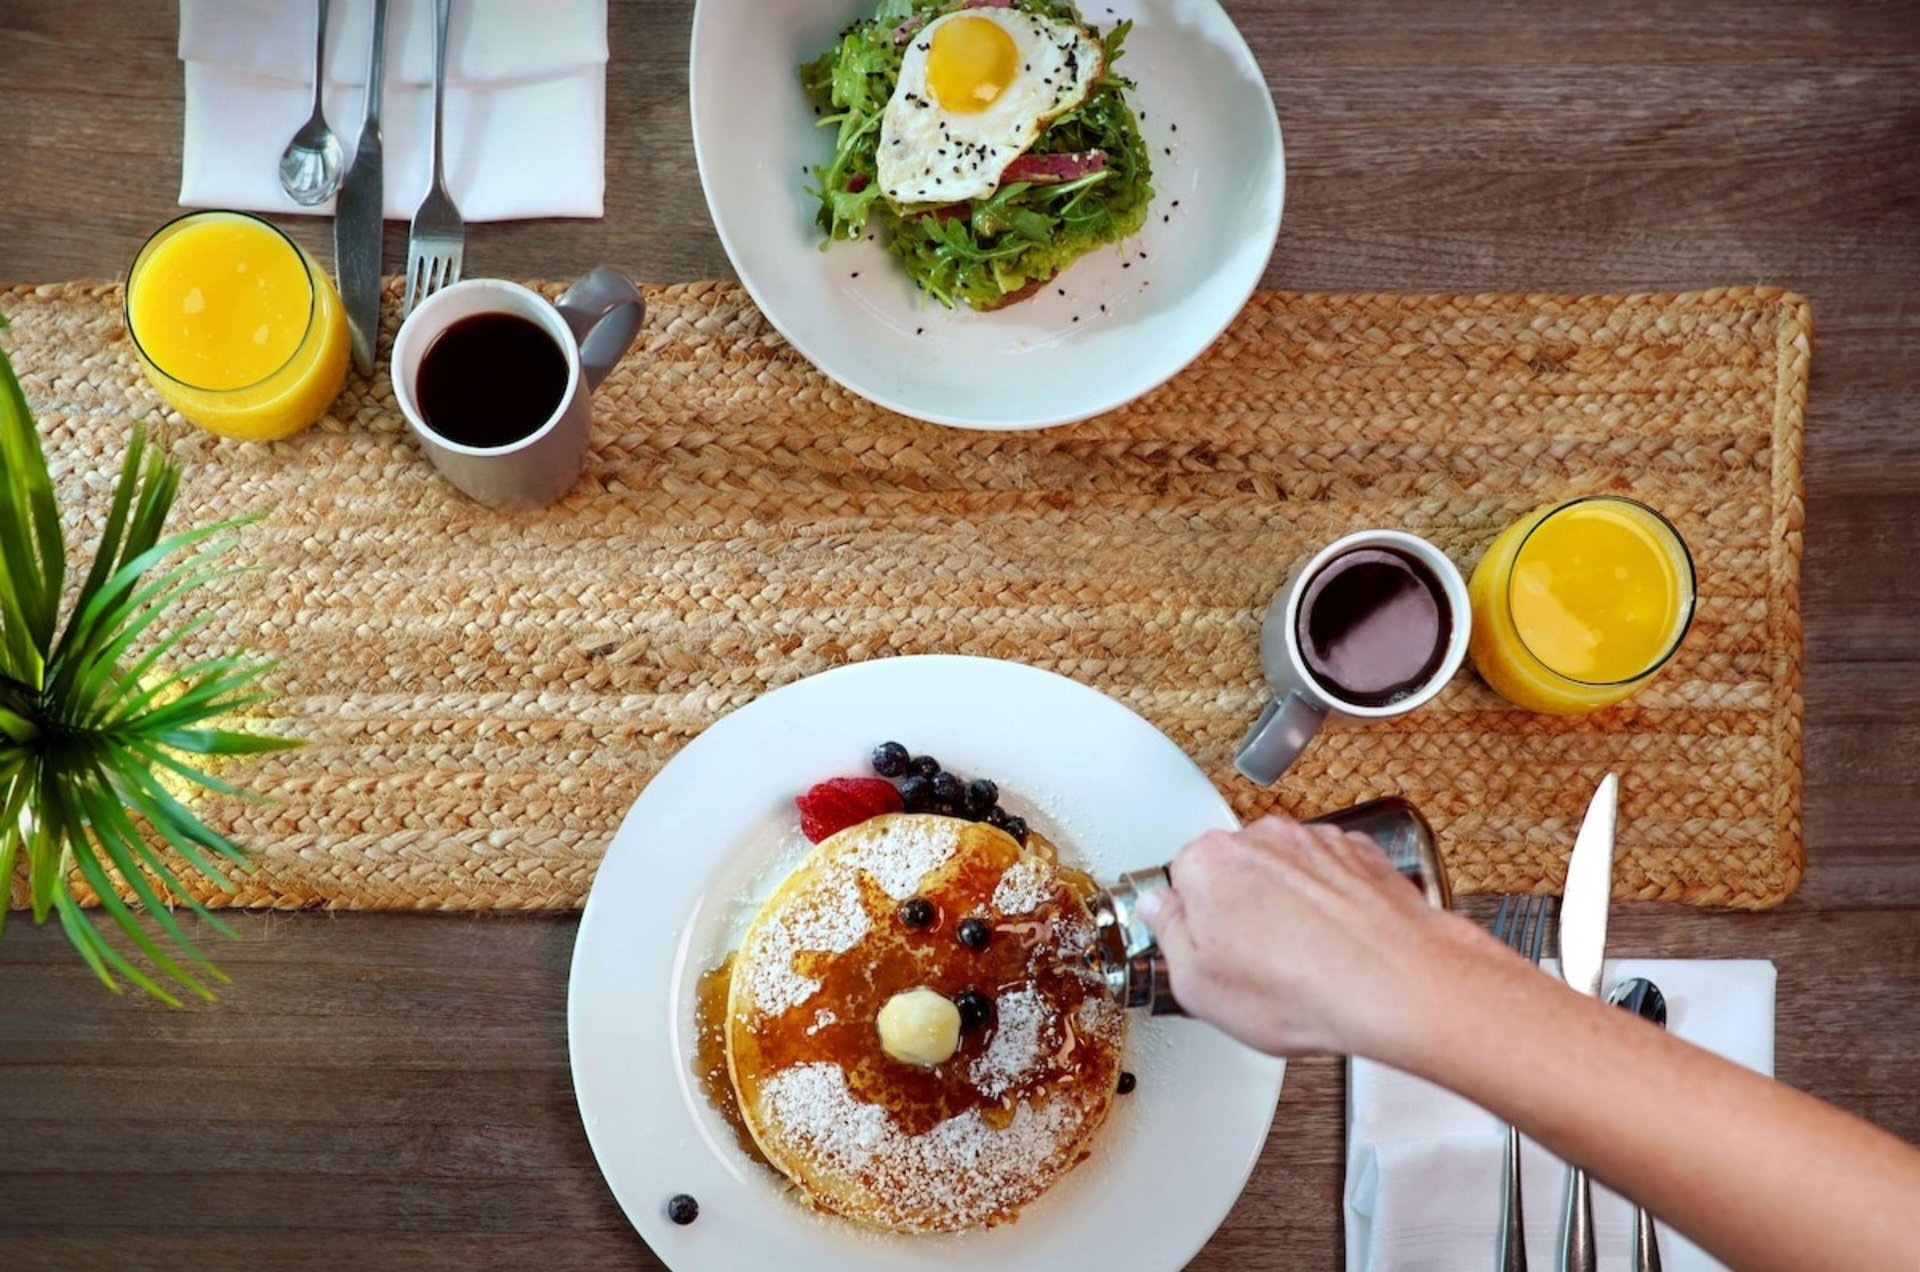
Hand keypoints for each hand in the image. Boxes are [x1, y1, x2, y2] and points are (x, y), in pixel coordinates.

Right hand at [1138, 815, 1494, 1057]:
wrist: (1399, 985)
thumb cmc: (1304, 990)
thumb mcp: (1198, 987)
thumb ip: (1167, 936)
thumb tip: (1161, 911)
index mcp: (1208, 862)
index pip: (1179, 879)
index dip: (1192, 924)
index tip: (1205, 950)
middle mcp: (1261, 839)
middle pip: (1232, 871)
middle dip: (1239, 910)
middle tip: (1254, 964)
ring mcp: (1315, 843)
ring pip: (1284, 872)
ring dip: (1287, 906)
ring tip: (1302, 962)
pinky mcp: (1361, 855)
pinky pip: (1329, 877)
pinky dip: (1330, 904)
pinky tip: (1335, 948)